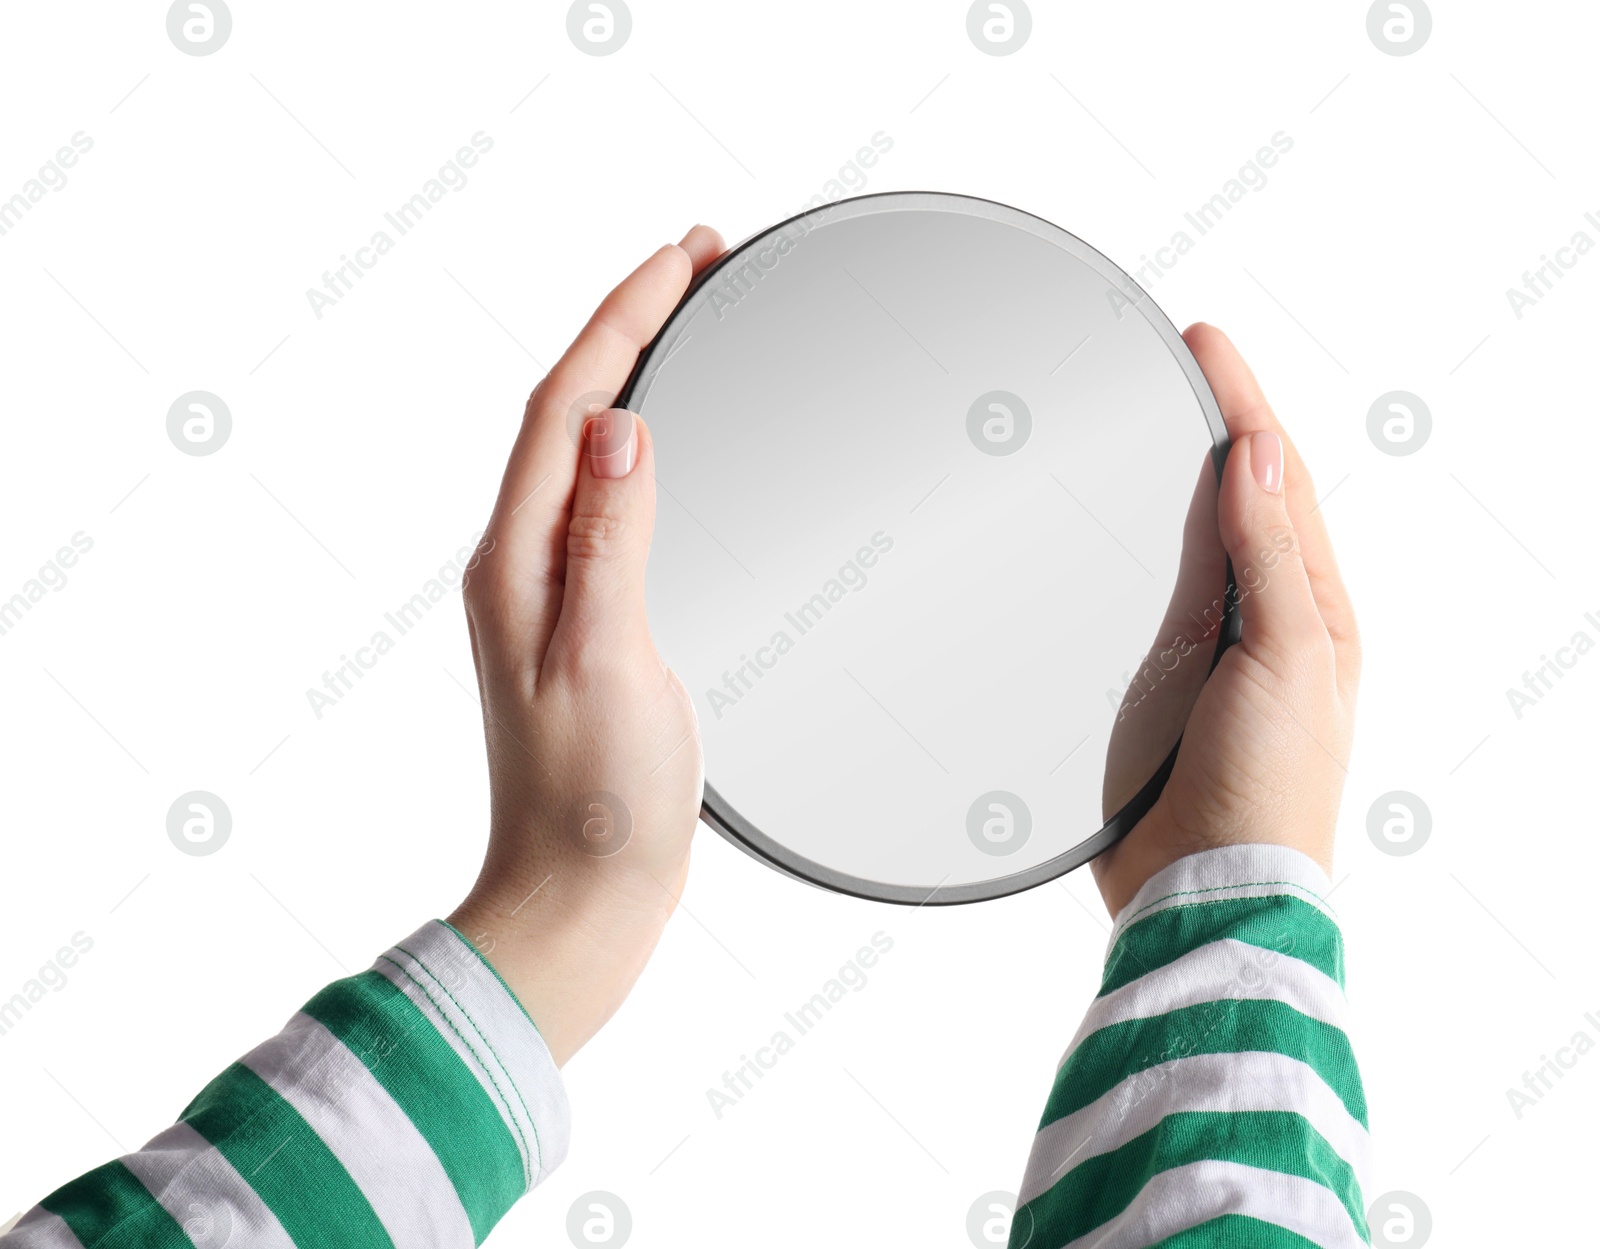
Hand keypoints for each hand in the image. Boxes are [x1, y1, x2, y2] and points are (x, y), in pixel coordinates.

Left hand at [448, 226, 724, 1064]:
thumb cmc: (593, 800)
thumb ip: (607, 542)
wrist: (581, 895)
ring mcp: (552, 592)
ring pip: (587, 450)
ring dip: (633, 374)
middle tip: (698, 262)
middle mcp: (522, 563)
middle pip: (567, 411)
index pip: (562, 406)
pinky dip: (644, 446)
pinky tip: (677, 440)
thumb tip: (615, 426)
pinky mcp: (589, 620)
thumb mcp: (606, 662)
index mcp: (516, 562)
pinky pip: (609, 501)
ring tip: (690, 320)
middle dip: (627, 324)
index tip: (681, 257)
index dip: (620, 319)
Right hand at [1092, 324, 1360, 915]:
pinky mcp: (1157, 684)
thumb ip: (1268, 558)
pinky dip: (1141, 547)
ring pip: (1196, 542)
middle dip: (1220, 422)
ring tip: (1160, 414)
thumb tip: (1259, 458)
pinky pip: (1150, 595)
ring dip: (1183, 476)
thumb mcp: (1288, 659)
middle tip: (1186, 357)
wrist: (1205, 885)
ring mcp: (1211, 651)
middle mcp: (1266, 621)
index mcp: (1314, 611)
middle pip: (1243, 497)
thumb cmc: (1268, 791)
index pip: (1279, 481)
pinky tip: (1121, 526)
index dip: (1246, 405)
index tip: (1207, 343)